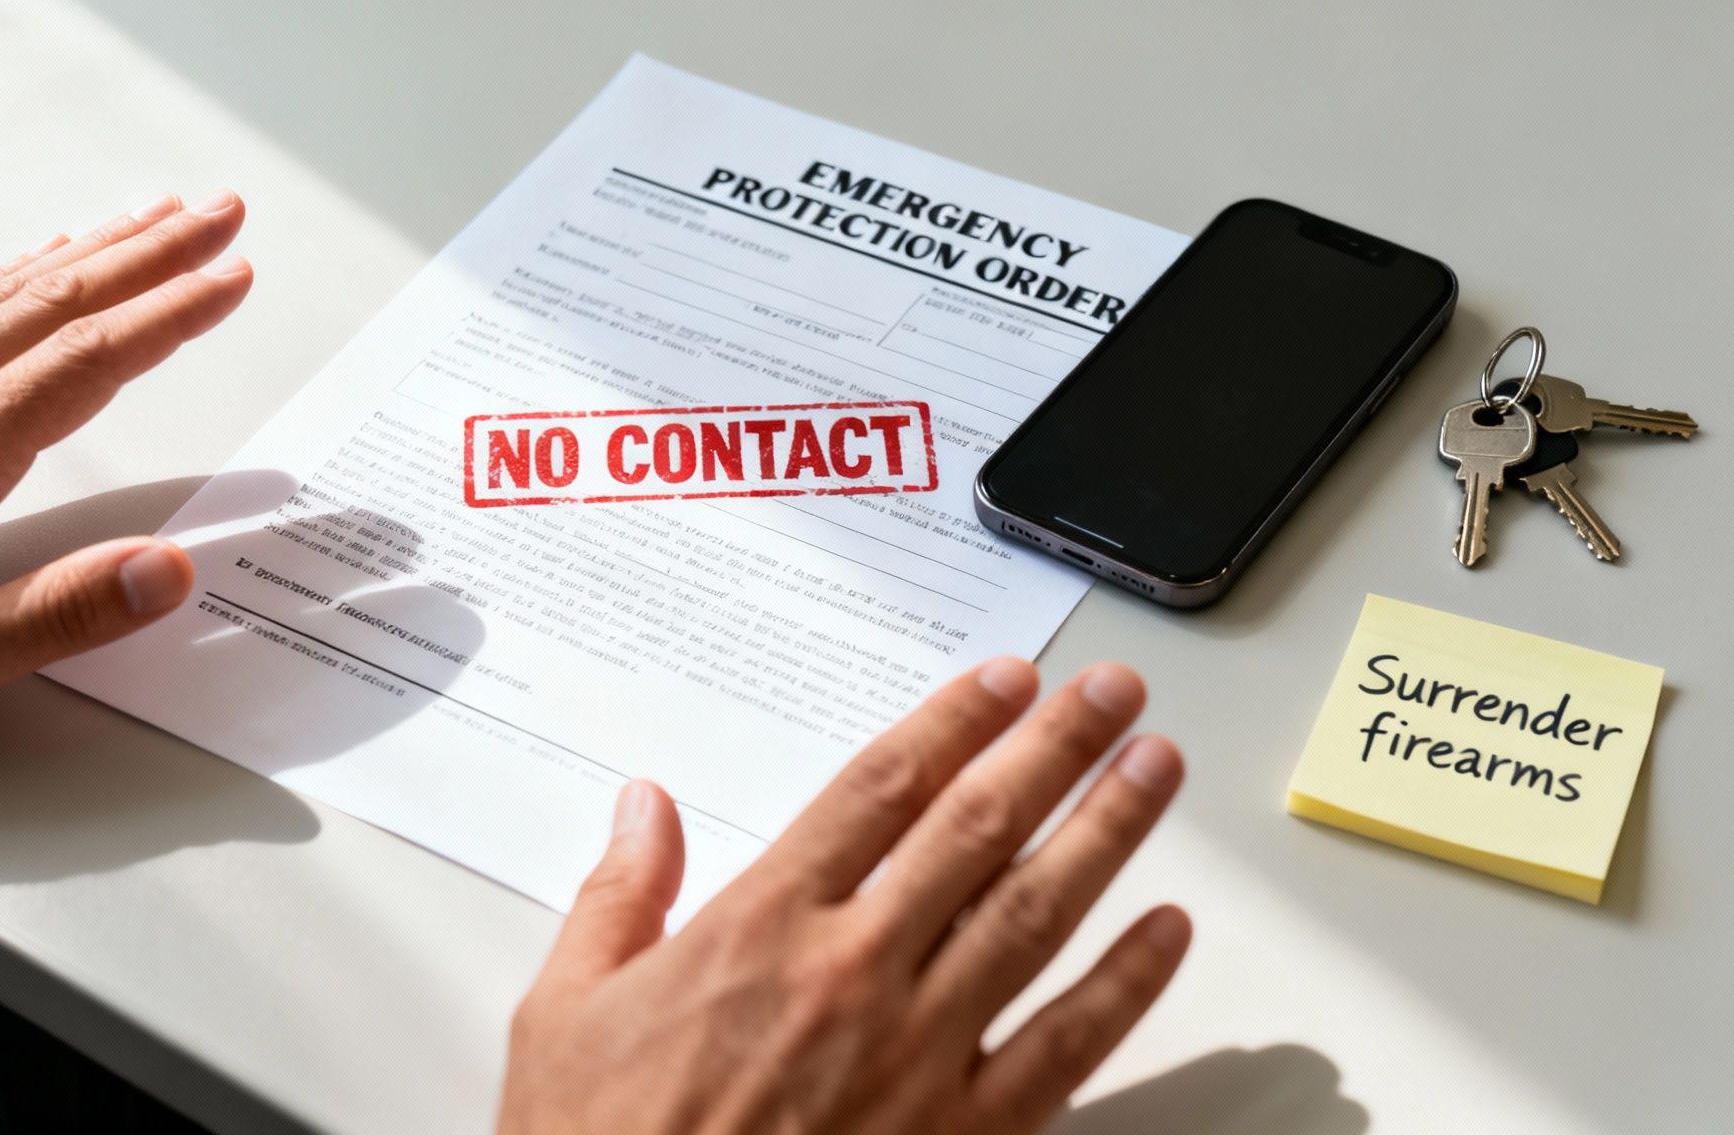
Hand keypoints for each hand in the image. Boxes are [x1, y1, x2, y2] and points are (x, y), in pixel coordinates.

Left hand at [0, 192, 252, 751]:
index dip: (171, 314)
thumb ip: (61, 613)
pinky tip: (39, 264)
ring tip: (155, 219)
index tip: (233, 277)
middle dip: (153, 252)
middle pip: (58, 301)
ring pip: (9, 295)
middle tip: (221, 214)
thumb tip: (168, 570)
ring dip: (94, 250)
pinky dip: (19, 275)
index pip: (87, 362)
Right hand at [502, 658, 1188, 1133]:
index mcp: (762, 926)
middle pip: (977, 828)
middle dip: (1056, 748)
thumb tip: (643, 807)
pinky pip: (1065, 1046)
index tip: (1007, 681)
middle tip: (1114, 694)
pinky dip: (1125, 985)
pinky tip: (1167, 931)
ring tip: (1156, 770)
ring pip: (1034, 914)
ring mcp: (917, 1052)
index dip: (954, 722)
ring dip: (1106, 833)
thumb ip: (618, 897)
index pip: (879, 790)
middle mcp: (853, 971)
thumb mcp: (567, 1010)